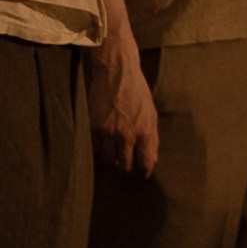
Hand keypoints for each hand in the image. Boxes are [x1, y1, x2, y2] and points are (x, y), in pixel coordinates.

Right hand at [88, 48, 158, 175]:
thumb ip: (152, 137)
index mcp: (145, 130)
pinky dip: (98, 150)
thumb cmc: (136, 92)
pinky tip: (102, 144)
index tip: (142, 174)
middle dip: (125, 167)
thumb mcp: (151, 113)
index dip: (144, 172)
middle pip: (124, 166)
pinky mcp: (93, 126)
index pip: (145, 162)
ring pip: (107, 160)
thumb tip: (152, 159)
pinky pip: (94, 149)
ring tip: (112, 153)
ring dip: (110, 160)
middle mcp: (127, 133)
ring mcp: (109, 131)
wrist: (116, 72)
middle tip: (124, 164)